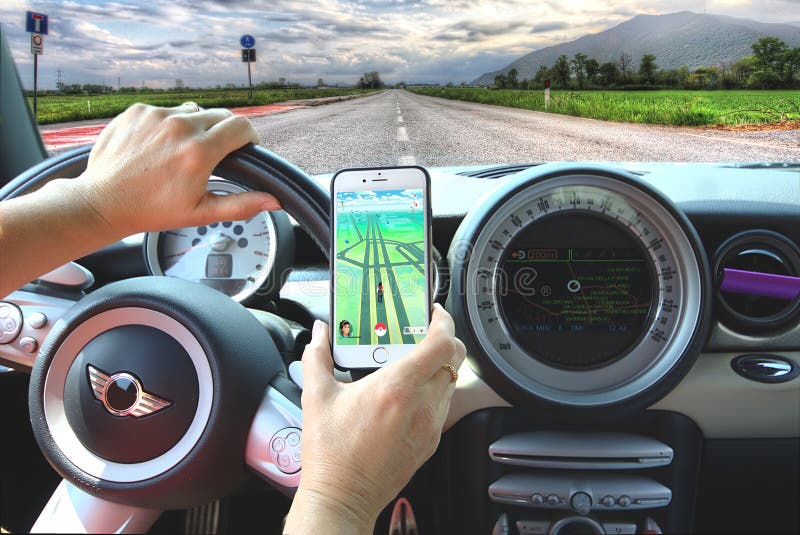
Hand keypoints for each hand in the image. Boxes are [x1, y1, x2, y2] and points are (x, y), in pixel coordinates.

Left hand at [67, 102, 278, 238]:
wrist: (103, 202)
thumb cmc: (151, 210)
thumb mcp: (200, 212)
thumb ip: (241, 204)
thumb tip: (273, 200)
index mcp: (199, 152)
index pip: (241, 126)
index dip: (249, 136)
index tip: (245, 146)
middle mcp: (179, 126)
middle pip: (220, 115)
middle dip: (224, 132)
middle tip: (214, 154)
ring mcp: (156, 115)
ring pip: (193, 112)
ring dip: (196, 127)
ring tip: (182, 152)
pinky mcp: (137, 111)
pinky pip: (166, 111)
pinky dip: (169, 124)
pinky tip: (159, 146)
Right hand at [284, 304, 465, 532]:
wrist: (343, 497)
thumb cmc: (331, 453)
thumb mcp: (317, 397)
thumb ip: (318, 356)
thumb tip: (319, 333)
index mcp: (397, 387)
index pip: (442, 343)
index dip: (444, 321)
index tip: (434, 313)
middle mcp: (422, 404)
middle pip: (455, 358)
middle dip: (445, 338)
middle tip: (425, 332)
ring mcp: (431, 425)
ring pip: (452, 381)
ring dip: (440, 365)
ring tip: (414, 361)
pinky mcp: (431, 441)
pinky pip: (444, 405)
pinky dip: (435, 391)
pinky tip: (410, 393)